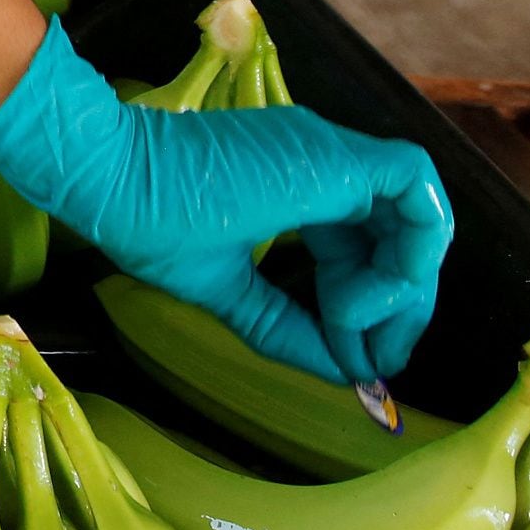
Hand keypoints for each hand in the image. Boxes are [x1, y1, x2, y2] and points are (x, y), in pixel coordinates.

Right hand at [0, 21, 453, 382]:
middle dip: (400, 308)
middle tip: (376, 364)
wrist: (112, 179)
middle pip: (401, 236)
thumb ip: (285, 327)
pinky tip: (361, 301)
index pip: (363, 248)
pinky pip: (417, 192)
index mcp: (298, 186)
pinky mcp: (340, 158)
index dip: (366, 310)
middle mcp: (327, 163)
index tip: (351, 364)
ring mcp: (335, 155)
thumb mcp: (226, 291)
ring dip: (403, 288)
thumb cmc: (149, 221)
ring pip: (417, 216)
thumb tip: (345, 374)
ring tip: (358, 335)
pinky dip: (412, 252)